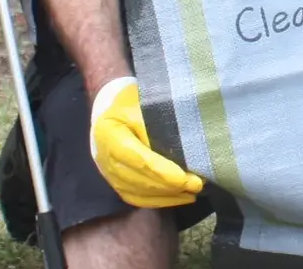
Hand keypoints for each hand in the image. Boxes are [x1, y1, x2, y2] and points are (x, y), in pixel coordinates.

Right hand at [89, 77, 202, 209]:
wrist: (111, 110)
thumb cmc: (131, 102)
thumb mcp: (143, 104)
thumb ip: (156, 125)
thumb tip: (181, 148)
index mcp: (109, 133)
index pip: (137, 158)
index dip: (161, 171)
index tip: (185, 177)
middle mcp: (105, 157)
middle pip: (139, 179)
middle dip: (170, 186)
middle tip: (197, 184)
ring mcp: (109, 174)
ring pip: (139, 193)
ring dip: (167, 195)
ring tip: (192, 191)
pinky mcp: (116, 183)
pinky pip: (137, 199)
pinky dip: (160, 201)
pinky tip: (181, 197)